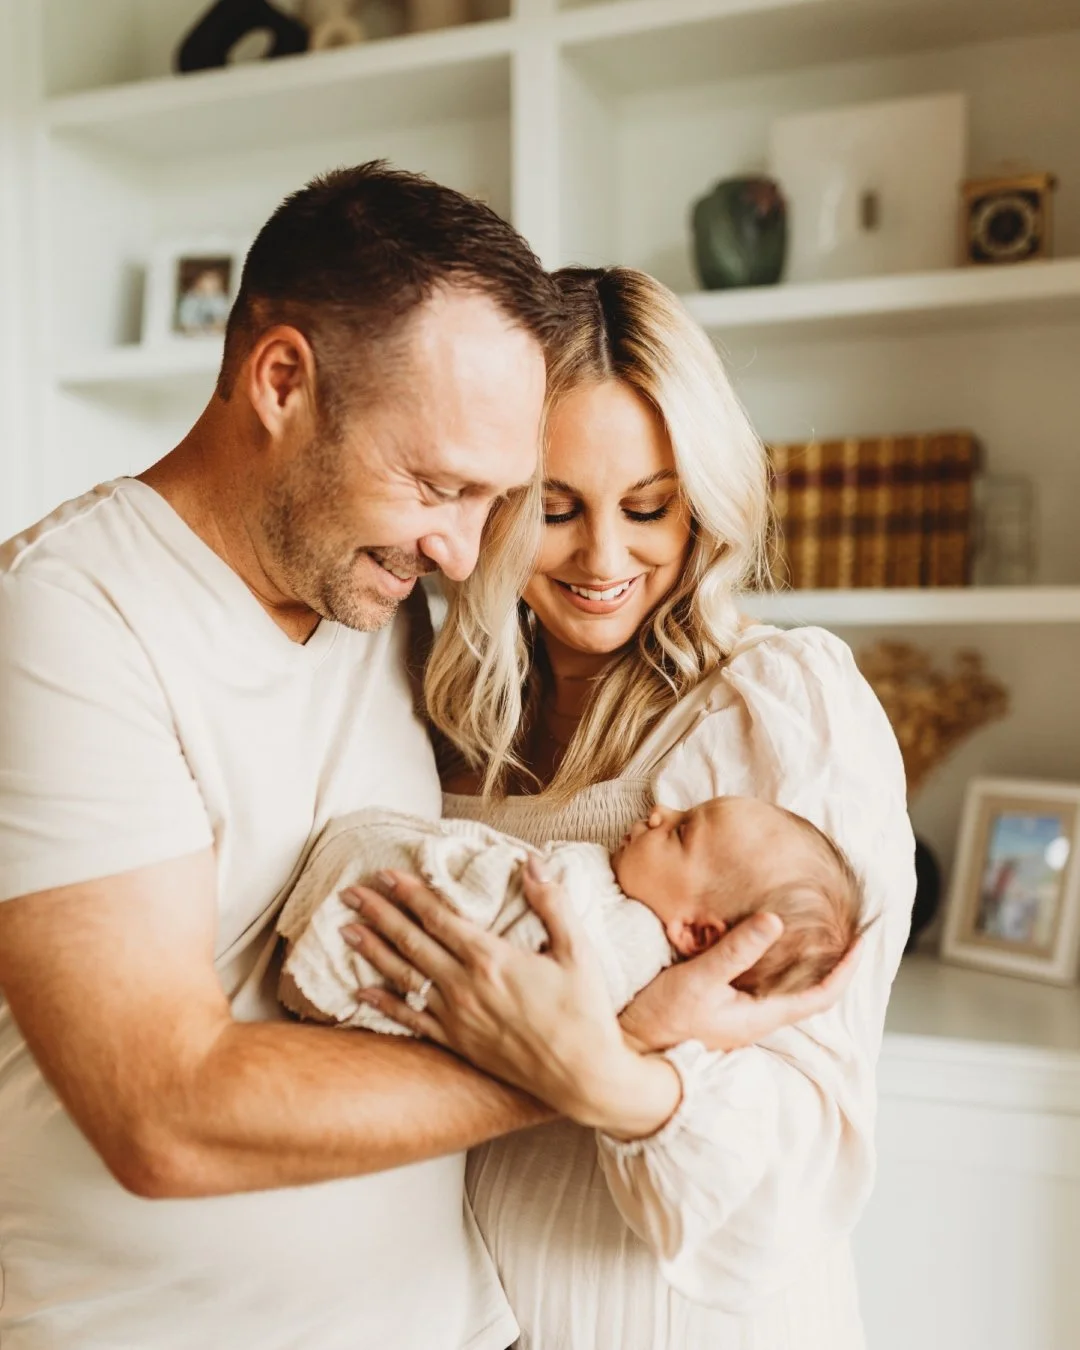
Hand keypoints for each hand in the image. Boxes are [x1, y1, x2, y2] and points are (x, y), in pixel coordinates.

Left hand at [340, 861, 682, 1139]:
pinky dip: (383, 1005)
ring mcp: (457, 1017)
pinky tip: (361, 993)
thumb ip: (552, 903)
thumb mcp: (578, 950)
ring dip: (372, 951)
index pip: (439, 917)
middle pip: (411, 941)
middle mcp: (465, 986)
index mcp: (492, 958)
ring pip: (403, 977)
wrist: (583, 1077)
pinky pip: (411, 1021)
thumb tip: (533, 861)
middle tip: (350, 892)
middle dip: (378, 913)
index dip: (409, 893)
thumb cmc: (585, 1012)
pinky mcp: (458, 1043)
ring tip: (345, 929)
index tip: (384, 873)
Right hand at [620, 913, 860, 1053]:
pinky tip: (766, 944)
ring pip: (787, 988)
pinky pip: (763, 984)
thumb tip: (775, 920)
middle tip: (847, 929)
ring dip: (807, 963)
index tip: (864, 939)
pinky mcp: (722, 1009)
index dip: (847, 968)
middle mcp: (757, 1019)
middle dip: (834, 962)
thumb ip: (735, 951)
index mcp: (761, 1015)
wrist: (630, 1052)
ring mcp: (740, 1016)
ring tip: (816, 931)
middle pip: (811, 992)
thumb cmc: (663, 1022)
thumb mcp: (698, 980)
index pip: (822, 995)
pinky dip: (777, 963)